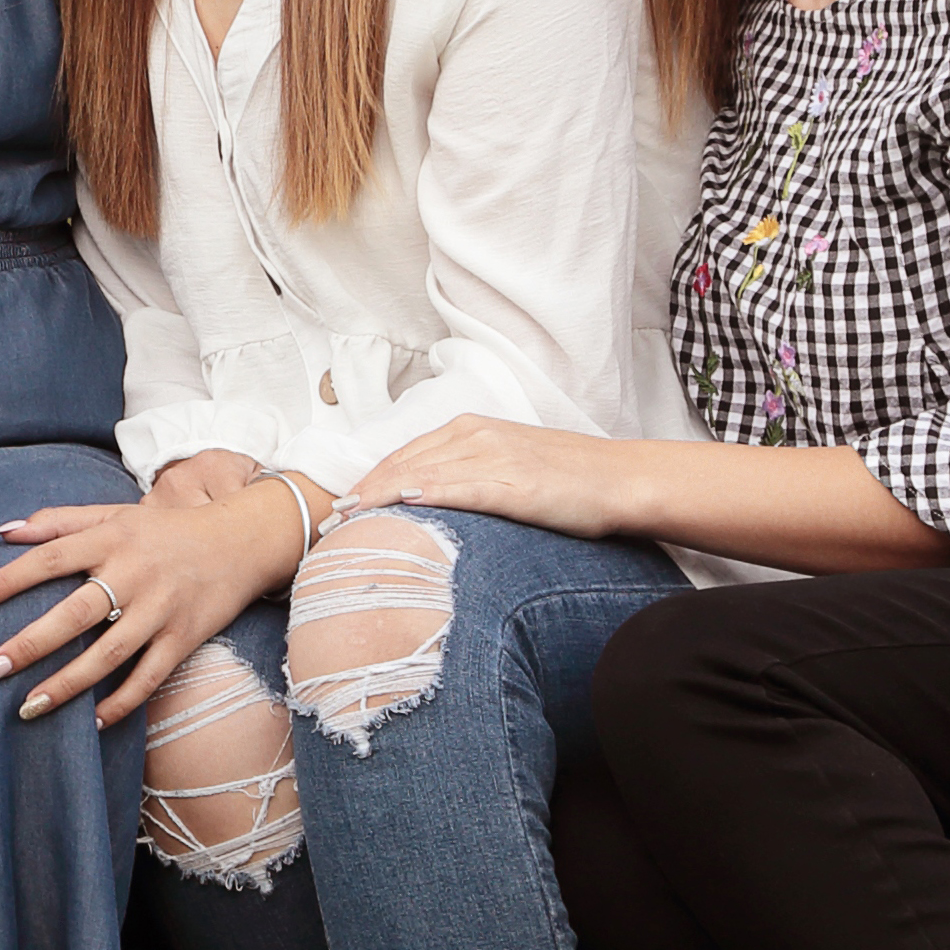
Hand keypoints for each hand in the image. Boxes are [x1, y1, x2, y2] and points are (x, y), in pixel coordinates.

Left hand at [0, 477, 307, 723]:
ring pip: (109, 654)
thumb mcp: (115, 513)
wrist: (242, 540)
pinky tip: (91, 721)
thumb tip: (0, 531)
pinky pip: (149, 677)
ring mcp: (161, 610)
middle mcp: (135, 574)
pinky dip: (122, 702)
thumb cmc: (165, 530)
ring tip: (26, 708)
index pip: (50, 559)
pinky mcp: (185, 638)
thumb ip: (58, 520)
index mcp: (112, 538)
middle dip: (30, 644)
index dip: (8, 581)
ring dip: (66, 684)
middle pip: (76, 613)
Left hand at [341, 415, 629, 538]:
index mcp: (472, 430)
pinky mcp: (517, 482)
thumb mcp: (509, 469)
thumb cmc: (568, 480)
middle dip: (363, 490)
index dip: (368, 480)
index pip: (404, 455)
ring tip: (349, 517)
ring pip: (425, 472)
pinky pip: (465, 486)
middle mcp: (477, 436)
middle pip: (404, 463)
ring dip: (381, 494)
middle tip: (328, 519)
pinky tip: (405, 501)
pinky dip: (431, 491)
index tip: (339, 505)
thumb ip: (467, 478)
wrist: (621, 479)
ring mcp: (497, 456)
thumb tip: (426, 503)